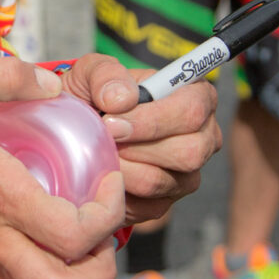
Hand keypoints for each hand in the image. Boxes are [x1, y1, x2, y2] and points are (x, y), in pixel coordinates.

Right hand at [0, 55, 123, 278]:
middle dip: (100, 270)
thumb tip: (55, 87)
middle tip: (103, 234)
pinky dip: (34, 265)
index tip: (107, 186)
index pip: (76, 236)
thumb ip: (8, 75)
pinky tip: (31, 231)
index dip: (108, 217)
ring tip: (74, 231)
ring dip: (69, 269)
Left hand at [59, 53, 220, 223]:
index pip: (192, 110)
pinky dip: (116, 190)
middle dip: (137, 147)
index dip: (152, 119)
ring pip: (161, 181)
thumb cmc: (92, 96)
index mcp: (196, 98)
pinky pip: (145, 205)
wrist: (76, 133)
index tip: (111, 120)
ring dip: (122, 168)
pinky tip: (102, 172)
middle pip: (189, 152)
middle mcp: (203, 138)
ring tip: (99, 153)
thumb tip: (121, 99)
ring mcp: (188, 174)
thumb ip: (106, 74)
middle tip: (104, 139)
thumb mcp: (91, 72)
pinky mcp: (165, 202)